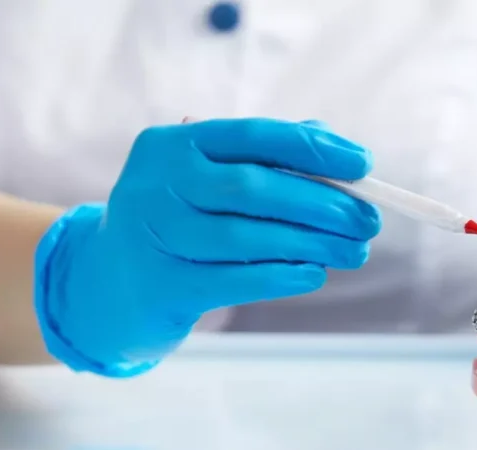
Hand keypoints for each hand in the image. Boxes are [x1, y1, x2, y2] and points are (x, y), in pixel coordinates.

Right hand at [34, 118, 380, 376]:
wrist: (107, 284)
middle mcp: (156, 184)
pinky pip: (236, 280)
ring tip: (354, 252)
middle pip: (254, 188)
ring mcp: (154, 236)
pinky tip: (314, 274)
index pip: (254, 136)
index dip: (315, 149)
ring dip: (313, 245)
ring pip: (248, 238)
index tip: (365, 165)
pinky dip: (283, 276)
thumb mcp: (208, 181)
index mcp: (173, 145)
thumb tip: (343, 158)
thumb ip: (267, 162)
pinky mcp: (163, 286)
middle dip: (323, 205)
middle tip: (369, 221)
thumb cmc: (179, 222)